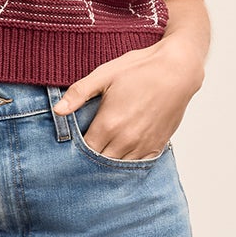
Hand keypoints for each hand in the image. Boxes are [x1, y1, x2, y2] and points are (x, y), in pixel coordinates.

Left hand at [56, 42, 203, 158]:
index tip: (70, 148)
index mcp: (108, 124)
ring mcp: (143, 144)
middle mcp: (125, 139)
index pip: (84, 151)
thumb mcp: (104, 75)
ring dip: (108, 165)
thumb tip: (57, 110)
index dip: (75, 152)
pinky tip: (121, 158)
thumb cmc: (141, 69)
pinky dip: (128, 164)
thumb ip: (78, 93)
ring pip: (119, 167)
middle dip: (90, 161)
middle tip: (83, 156)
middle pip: (100, 163)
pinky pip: (138, 165)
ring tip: (101, 158)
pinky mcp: (157, 145)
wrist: (178, 70)